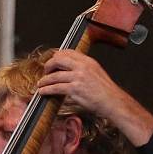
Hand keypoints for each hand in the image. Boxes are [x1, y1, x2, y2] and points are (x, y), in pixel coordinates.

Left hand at [37, 50, 152, 145]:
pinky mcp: (74, 89)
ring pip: (54, 76)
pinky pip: (55, 88)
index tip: (51, 61)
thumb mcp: (95, 73)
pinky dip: (46, 90)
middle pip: (58, 60)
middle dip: (48, 66)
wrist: (112, 101)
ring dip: (44, 81)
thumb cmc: (105, 91)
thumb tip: (68, 70)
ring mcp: (78, 77)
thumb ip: (82, 69)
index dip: (56, 56)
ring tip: (40, 84)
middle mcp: (83, 66)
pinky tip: (42, 92)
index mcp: (88, 61)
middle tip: (44, 72)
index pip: (68, 52)